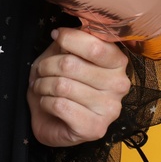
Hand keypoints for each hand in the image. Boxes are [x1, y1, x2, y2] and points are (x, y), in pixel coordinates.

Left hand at [28, 26, 131, 146]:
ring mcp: (110, 109)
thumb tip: (62, 33)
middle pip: (71, 65)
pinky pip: (60, 106)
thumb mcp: (63, 53)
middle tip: (40, 71)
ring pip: (62, 86)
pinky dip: (45, 102)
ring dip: (42, 85)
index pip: (94, 45)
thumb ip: (70, 40)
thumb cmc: (61, 81)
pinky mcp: (95, 129)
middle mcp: (120, 85)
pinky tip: (48, 103)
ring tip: (41, 87)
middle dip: (46, 66)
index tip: (56, 37)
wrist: (52, 119)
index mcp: (117, 62)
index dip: (68, 38)